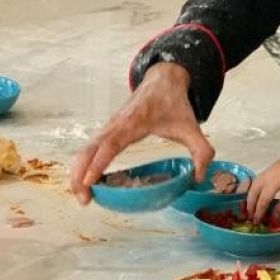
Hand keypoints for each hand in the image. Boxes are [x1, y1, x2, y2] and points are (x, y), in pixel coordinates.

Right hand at [68, 62, 213, 204]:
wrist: (163, 79)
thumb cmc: (174, 103)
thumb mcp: (192, 127)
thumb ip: (201, 152)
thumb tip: (199, 178)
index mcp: (133, 122)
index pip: (110, 144)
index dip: (99, 163)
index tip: (90, 181)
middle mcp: (115, 125)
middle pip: (89, 149)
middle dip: (80, 174)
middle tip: (84, 200)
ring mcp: (108, 127)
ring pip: (85, 149)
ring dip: (78, 172)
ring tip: (83, 197)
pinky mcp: (107, 131)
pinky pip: (89, 149)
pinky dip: (83, 165)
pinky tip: (86, 183)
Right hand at [245, 149, 279, 221]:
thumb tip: (274, 216)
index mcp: (275, 180)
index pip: (263, 198)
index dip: (259, 210)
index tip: (257, 220)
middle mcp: (270, 172)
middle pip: (254, 188)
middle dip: (250, 201)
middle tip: (250, 214)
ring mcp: (272, 167)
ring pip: (256, 181)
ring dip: (253, 193)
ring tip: (254, 204)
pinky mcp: (276, 165)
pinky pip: (262, 176)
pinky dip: (258, 186)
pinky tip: (262, 193)